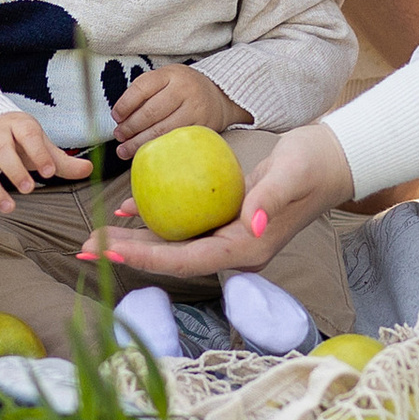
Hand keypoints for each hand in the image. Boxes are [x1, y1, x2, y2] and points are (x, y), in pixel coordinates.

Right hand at [0, 110, 92, 223]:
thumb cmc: (18, 140)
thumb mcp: (39, 144)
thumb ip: (61, 160)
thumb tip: (89, 170)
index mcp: (17, 126)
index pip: (27, 134)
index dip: (38, 152)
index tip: (50, 172)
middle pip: (0, 149)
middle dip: (14, 169)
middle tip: (29, 189)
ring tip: (9, 208)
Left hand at [78, 121, 354, 277]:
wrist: (331, 159)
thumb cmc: (312, 164)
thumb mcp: (291, 175)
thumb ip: (269, 201)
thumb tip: (252, 226)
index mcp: (247, 249)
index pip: (187, 260)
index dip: (146, 257)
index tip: (111, 249)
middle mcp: (234, 250)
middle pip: (172, 259)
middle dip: (129, 255)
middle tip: (86, 248)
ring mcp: (229, 237)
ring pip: (174, 244)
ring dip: (136, 241)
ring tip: (96, 237)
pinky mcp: (227, 220)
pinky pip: (184, 225)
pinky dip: (156, 219)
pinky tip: (129, 209)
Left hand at [111, 64, 243, 155]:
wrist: (219, 96)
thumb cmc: (182, 88)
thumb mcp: (165, 79)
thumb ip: (145, 91)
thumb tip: (120, 116)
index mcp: (171, 74)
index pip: (142, 88)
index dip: (125, 104)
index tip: (116, 116)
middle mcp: (184, 90)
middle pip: (151, 112)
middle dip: (130, 127)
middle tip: (119, 136)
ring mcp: (195, 109)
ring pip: (162, 130)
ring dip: (139, 142)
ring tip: (124, 149)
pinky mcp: (202, 128)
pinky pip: (175, 141)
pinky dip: (158, 149)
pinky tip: (146, 153)